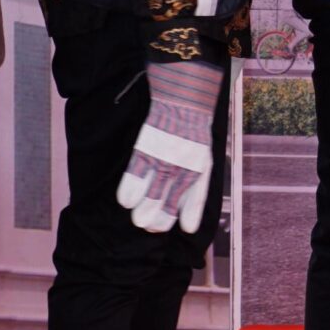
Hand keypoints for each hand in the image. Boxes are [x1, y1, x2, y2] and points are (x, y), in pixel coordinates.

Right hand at [117, 60, 223, 234]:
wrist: (183, 99)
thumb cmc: (193, 132)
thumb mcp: (203, 158)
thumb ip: (195, 186)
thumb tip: (188, 223)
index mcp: (201, 167)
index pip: (196, 198)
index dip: (190, 216)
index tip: (184, 229)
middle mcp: (184, 165)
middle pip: (169, 202)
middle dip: (158, 220)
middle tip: (150, 226)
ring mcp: (164, 158)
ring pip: (151, 194)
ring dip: (143, 211)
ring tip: (138, 220)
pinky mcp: (147, 149)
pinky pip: (135, 175)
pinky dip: (129, 191)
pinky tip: (125, 202)